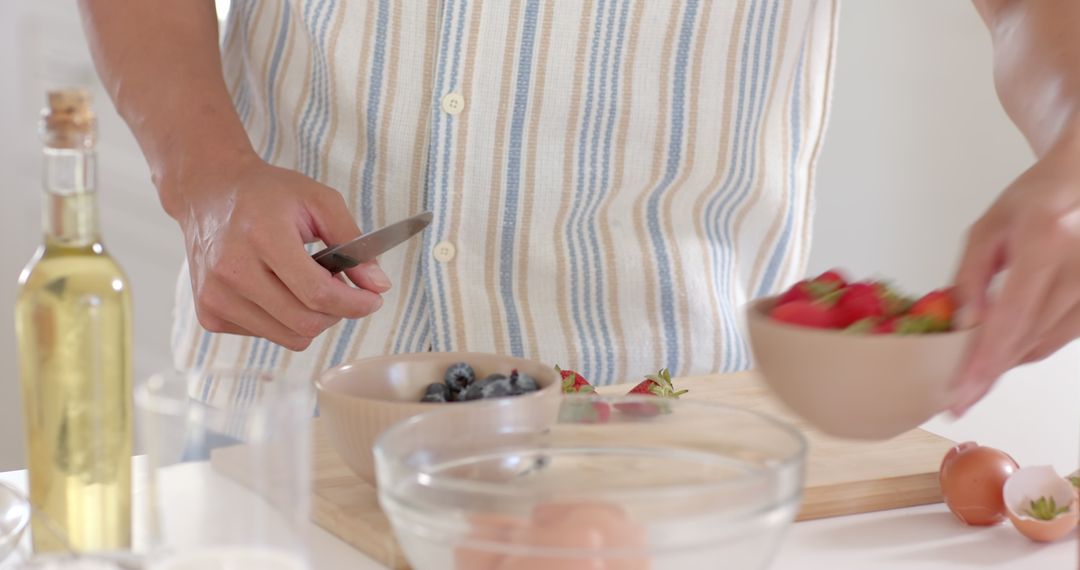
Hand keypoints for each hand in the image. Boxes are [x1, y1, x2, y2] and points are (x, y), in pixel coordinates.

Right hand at [162, 153, 390, 350]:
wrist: (208, 194)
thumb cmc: (268, 195)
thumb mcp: (319, 200)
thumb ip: (353, 241)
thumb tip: (378, 285)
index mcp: (261, 237)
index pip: (317, 293)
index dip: (355, 303)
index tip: (374, 298)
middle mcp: (232, 271)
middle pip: (305, 323)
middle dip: (337, 312)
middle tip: (344, 290)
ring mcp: (216, 297)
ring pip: (290, 337)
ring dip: (313, 318)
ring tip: (309, 285)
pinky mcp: (209, 314)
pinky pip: (267, 335)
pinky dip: (285, 320)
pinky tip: (278, 289)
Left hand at [951, 137, 1079, 413]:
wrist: (1079, 188)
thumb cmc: (1030, 204)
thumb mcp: (986, 231)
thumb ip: (971, 278)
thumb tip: (963, 326)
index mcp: (1046, 242)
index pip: (1012, 314)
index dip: (985, 359)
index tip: (962, 392)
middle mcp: (1078, 269)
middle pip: (1028, 337)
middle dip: (988, 373)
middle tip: (956, 401)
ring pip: (1043, 343)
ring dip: (1005, 365)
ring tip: (970, 381)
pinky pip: (1057, 338)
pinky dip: (1025, 350)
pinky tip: (1000, 354)